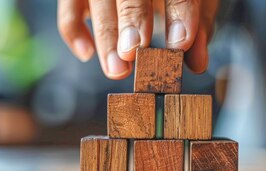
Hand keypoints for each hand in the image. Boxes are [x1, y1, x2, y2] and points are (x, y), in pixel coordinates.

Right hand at [58, 0, 218, 79]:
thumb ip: (197, 25)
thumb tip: (197, 62)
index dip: (179, 12)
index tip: (180, 43)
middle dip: (130, 21)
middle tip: (134, 52)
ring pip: (96, 3)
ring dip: (105, 38)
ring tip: (117, 70)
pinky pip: (68, 12)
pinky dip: (75, 32)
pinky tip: (88, 53)